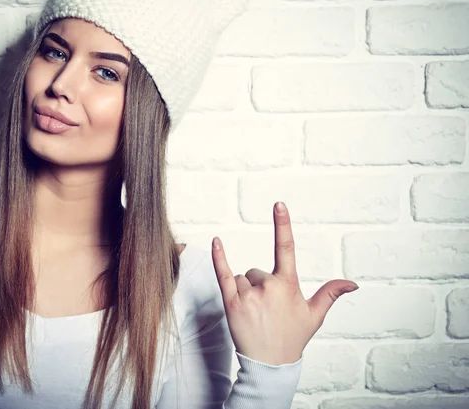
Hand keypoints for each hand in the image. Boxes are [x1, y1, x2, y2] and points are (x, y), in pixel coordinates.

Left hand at [211, 201, 358, 365]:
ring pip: (243, 278)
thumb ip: (330, 293)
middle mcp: (268, 286)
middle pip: (257, 271)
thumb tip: (353, 283)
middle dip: (261, 286)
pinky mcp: (231, 303)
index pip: (286, 247)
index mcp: (288, 285)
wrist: (270, 364)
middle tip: (267, 311)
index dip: (282, 224)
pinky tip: (217, 241)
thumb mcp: (314, 315)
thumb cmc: (292, 337)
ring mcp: (248, 295)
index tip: (278, 204)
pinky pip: (223, 274)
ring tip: (255, 314)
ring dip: (246, 291)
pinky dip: (219, 257)